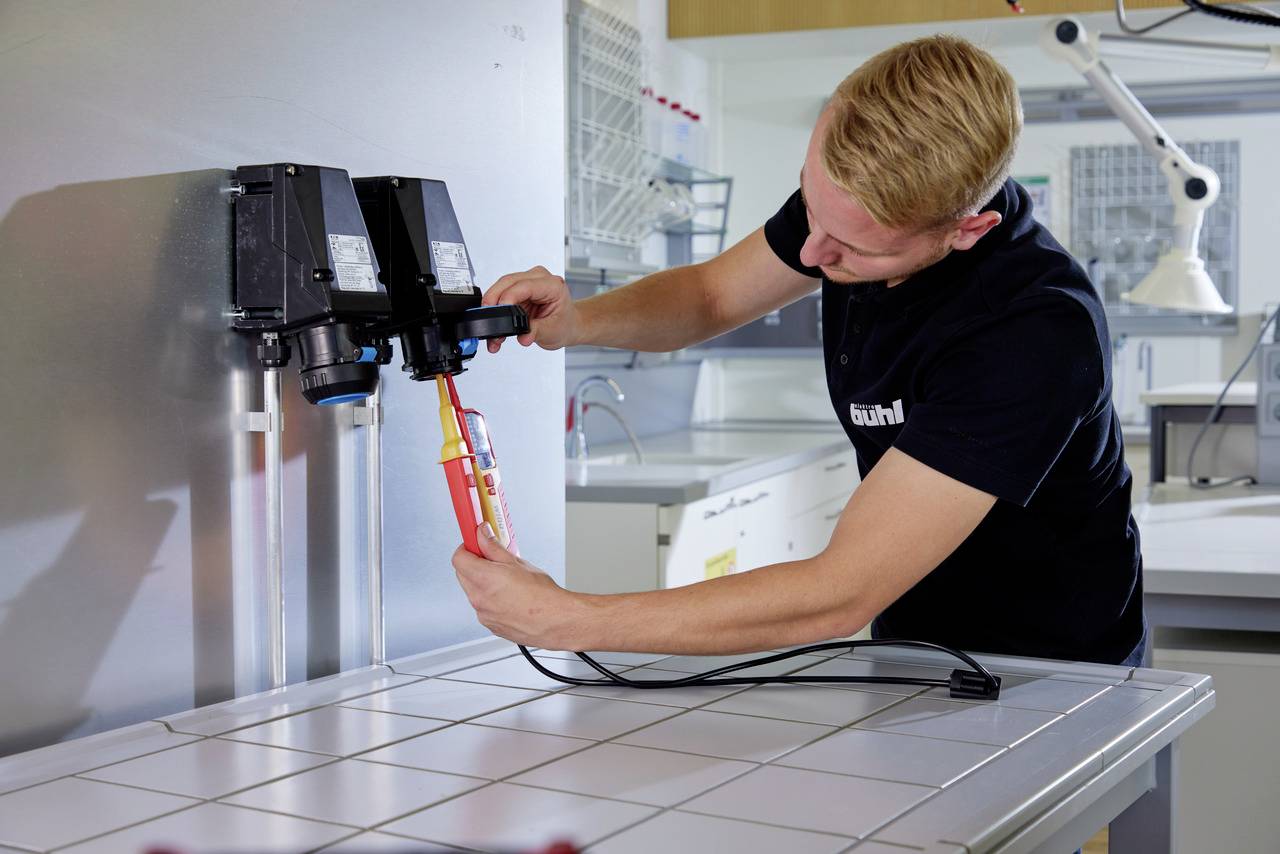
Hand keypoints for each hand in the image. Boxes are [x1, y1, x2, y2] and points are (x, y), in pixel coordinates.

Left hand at [453, 524, 586, 648]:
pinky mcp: (490, 624)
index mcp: (483, 578)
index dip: (466, 548)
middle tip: (492, 559)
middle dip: (474, 564)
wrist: (555, 621)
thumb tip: (483, 535)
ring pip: (473, 591)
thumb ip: (493, 547)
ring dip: (482, 582)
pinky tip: (509, 597)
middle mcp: (478, 598)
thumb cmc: (542, 595)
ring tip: (506, 580)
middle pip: (462, 574)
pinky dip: (490, 599)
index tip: (475, 543)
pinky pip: (483, 607)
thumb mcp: (517, 562)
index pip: (458, 558)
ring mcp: (483, 613)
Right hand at [481, 265, 578, 352]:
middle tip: (486, 319)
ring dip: (492, 307)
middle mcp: (539, 279)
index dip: (508, 297)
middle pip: (508, 282)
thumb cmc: (565, 323)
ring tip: (492, 331)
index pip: (524, 285)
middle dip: (493, 300)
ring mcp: (527, 282)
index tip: (498, 311)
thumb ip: (536, 332)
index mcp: (552, 285)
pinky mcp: (518, 290)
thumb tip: (522, 336)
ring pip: (501, 287)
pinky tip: (495, 327)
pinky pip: (501, 295)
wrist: (568, 324)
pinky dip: (495, 310)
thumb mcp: (553, 332)